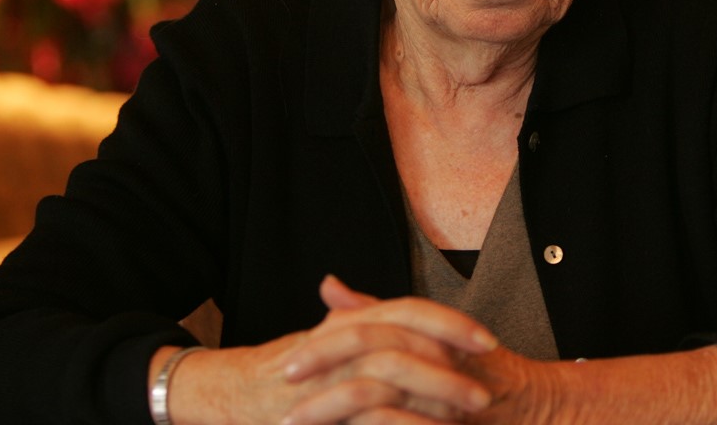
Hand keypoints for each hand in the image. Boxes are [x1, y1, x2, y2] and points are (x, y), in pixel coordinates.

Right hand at [160, 276, 496, 423]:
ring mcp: (323, 382)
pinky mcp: (316, 414)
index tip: (486, 338)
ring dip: (432, 396)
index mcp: (343, 325)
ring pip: (385, 379)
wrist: (227, 395)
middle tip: (489, 382)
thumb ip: (357, 316)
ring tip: (470, 412)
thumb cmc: (285, 369)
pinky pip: (364, 418)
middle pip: (400, 342)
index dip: (447, 321)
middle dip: (448, 362)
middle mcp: (334, 347)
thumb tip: (392, 303)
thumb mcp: (325, 338)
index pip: (404, 310)